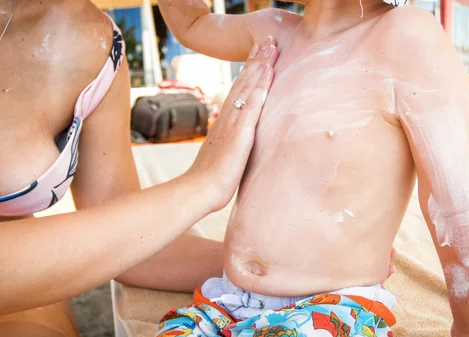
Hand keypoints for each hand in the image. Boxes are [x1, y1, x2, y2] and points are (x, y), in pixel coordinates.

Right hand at [185, 37, 278, 211]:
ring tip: (270, 46)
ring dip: (260, 65)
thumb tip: (234, 145)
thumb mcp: (222, 157)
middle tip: (266, 40)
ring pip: (249, 87)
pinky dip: (261, 86)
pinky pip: (253, 104)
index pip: (239, 91)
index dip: (249, 72)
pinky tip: (269, 72)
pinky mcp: (240, 132)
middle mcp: (228, 117)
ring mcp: (234, 123)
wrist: (198, 190)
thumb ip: (229, 146)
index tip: (256, 54)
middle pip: (244, 82)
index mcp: (225, 123)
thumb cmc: (209, 180)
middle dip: (256, 60)